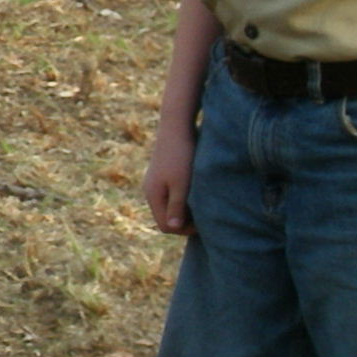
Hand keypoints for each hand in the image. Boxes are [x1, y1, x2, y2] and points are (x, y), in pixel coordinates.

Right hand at [144, 117, 197, 233]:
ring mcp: (155, 182)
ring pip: (170, 206)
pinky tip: (197, 190)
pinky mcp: (163, 175)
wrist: (176, 127)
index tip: (204, 223)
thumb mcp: (181, 184)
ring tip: (203, 203)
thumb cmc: (181, 156)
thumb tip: (172, 228)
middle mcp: (150, 191)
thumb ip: (176, 207)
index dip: (185, 230)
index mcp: (153, 195)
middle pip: (167, 218)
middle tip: (206, 215)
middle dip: (185, 221)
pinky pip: (172, 195)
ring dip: (185, 210)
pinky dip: (184, 199)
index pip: (166, 226)